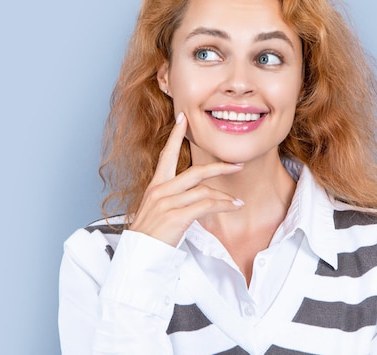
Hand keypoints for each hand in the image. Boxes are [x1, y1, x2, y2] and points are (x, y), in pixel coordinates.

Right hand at [128, 112, 244, 245]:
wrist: (138, 257)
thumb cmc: (149, 237)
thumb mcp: (156, 212)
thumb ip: (171, 199)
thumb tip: (192, 196)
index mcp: (155, 186)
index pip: (166, 154)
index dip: (175, 135)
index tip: (183, 118)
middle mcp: (159, 190)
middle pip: (194, 171)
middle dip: (218, 166)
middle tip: (236, 164)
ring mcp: (166, 203)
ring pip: (203, 190)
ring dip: (224, 196)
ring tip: (238, 202)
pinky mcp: (175, 216)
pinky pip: (206, 205)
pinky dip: (223, 205)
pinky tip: (233, 207)